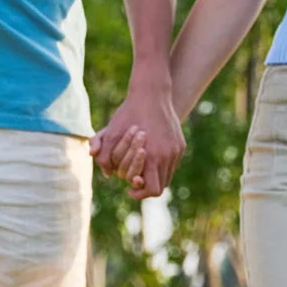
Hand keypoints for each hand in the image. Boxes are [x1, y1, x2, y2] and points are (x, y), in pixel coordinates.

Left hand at [90, 80, 184, 199]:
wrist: (152, 93)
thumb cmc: (128, 113)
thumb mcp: (112, 132)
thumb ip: (105, 155)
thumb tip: (106, 173)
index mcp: (152, 156)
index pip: (152, 190)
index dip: (140, 193)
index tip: (130, 189)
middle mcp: (168, 155)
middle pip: (161, 185)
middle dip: (146, 186)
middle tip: (134, 181)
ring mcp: (176, 150)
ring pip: (168, 175)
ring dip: (155, 177)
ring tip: (141, 171)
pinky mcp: (180, 144)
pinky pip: (172, 164)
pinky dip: (161, 166)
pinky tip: (149, 159)